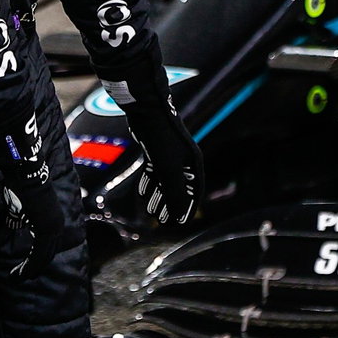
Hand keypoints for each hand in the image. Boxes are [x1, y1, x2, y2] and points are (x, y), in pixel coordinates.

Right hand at [0, 113, 67, 278]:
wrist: (25, 173)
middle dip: (34, 268)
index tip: (26, 269)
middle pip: (47, 254)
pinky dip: (30, 265)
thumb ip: (18, 220)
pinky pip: (39, 253)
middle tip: (21, 277)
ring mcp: (53, 227)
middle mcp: (56, 224)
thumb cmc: (20, 186)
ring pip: (43, 256)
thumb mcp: (19, 207)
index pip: (47, 245)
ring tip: (18, 277)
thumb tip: (12, 228)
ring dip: (30, 269)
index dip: (37, 259)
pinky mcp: (46, 229)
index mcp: (52, 219)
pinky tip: (21, 273)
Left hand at [122, 96, 203, 225]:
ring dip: (159, 197)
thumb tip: (177, 216)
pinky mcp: (156, 149)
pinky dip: (150, 183)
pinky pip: (155, 171)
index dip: (187, 209)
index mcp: (193, 164)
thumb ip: (174, 194)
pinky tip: (143, 193)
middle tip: (162, 222)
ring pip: (165, 181)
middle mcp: (184, 159)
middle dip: (170, 206)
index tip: (180, 224)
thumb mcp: (168, 171)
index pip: (194, 192)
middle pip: (179, 188)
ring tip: (151, 212)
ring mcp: (170, 154)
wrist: (147, 112)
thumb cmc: (162, 140)